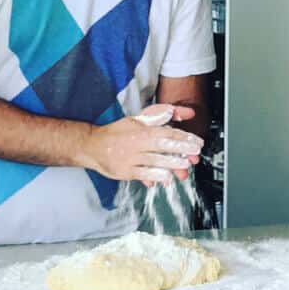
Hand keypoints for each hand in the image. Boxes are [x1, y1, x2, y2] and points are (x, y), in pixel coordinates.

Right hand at [80, 104, 202, 185]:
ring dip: (171, 163)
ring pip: (154, 160)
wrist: (92, 146)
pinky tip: (167, 177)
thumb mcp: (136, 119)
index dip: (182, 137)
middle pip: (162, 145)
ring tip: (185, 166)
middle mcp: (136, 143)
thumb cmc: (116, 132)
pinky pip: (143, 174)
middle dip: (181, 149)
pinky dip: (155, 176)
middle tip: (195, 152)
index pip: (165, 131)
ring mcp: (131, 158)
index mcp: (140, 129)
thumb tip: (174, 112)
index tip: (196, 141)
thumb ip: (157, 115)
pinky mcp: (125, 171)